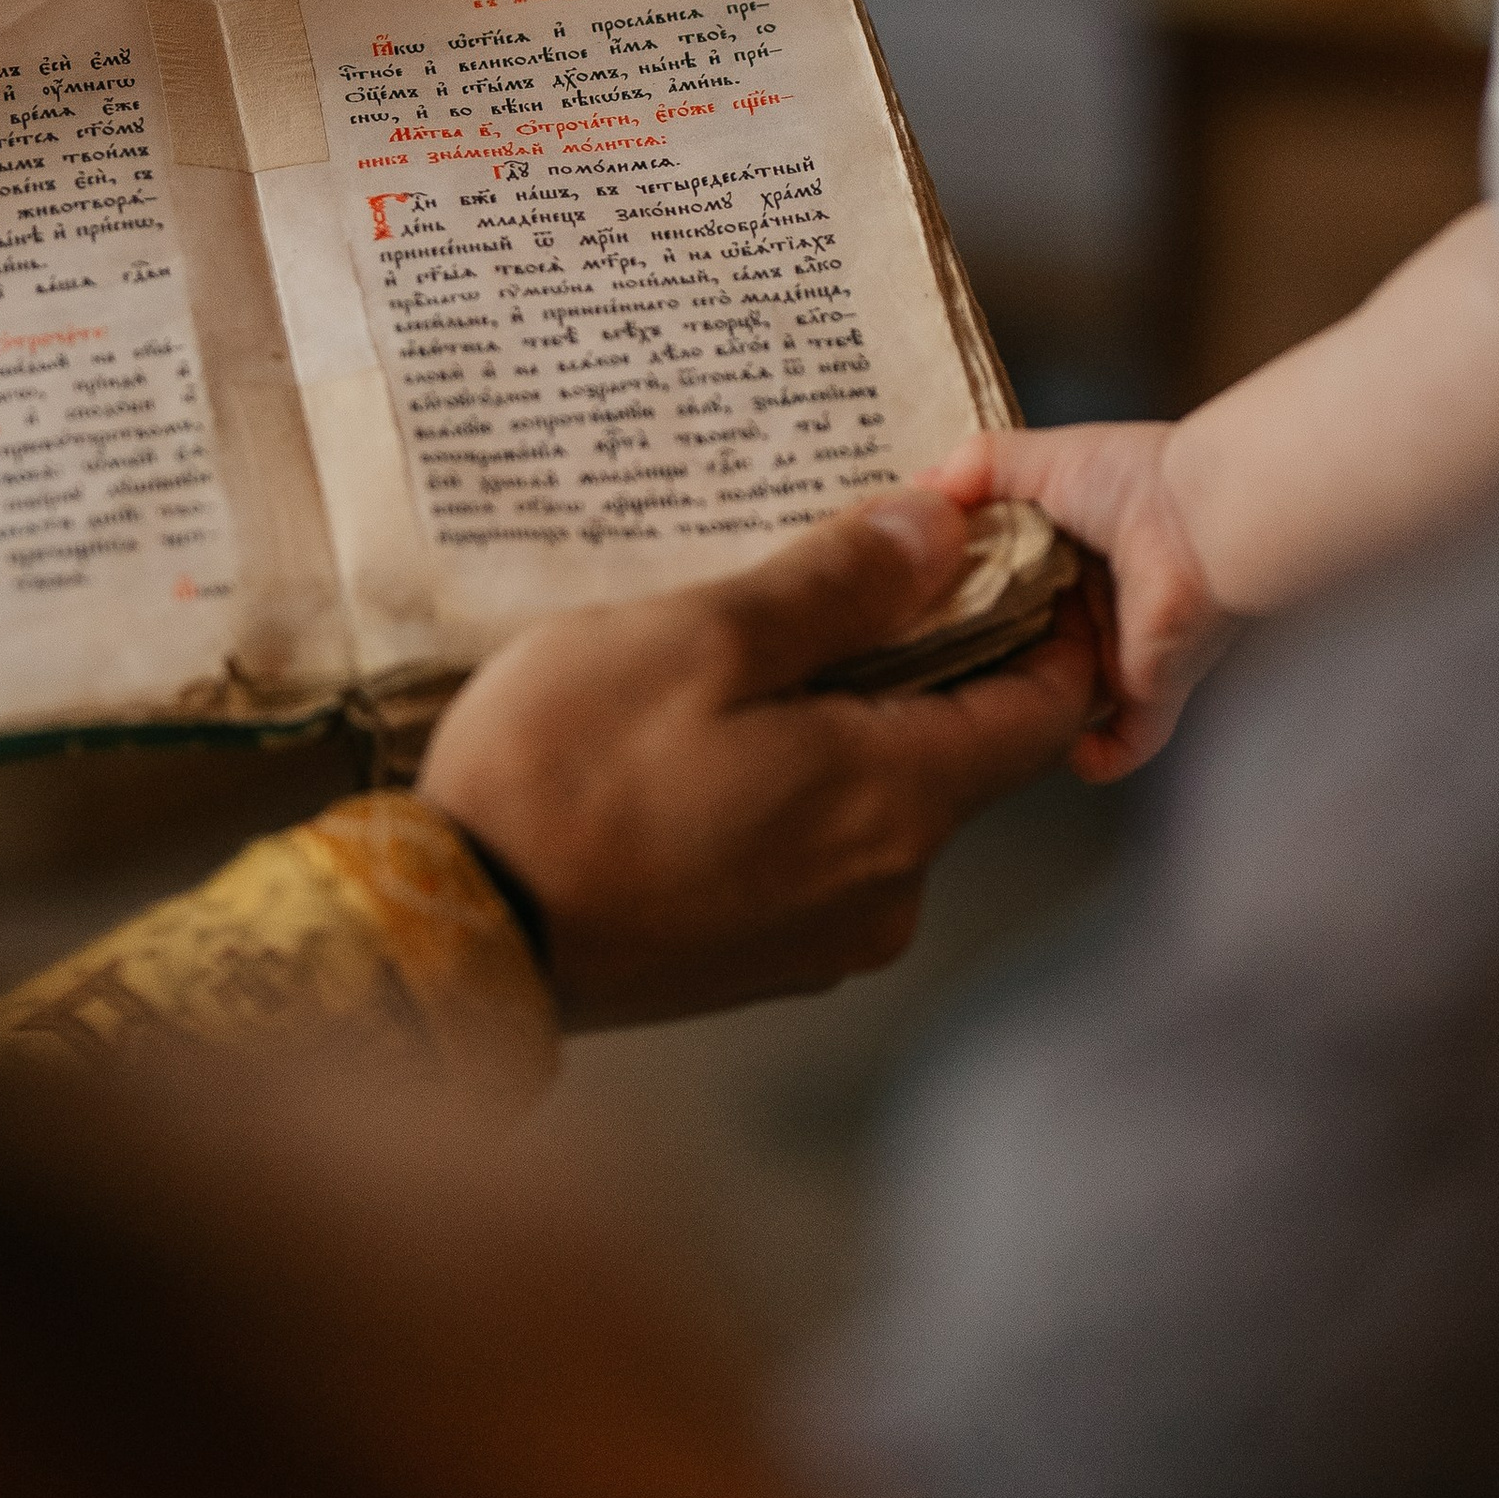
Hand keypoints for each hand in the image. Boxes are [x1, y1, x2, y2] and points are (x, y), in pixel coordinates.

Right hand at [418, 487, 1098, 1026]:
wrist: (451, 938)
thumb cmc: (567, 777)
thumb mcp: (699, 640)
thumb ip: (838, 586)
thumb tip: (941, 533)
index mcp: (898, 801)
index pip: (1046, 710)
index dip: (1045, 620)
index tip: (998, 550)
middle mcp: (890, 887)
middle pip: (965, 753)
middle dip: (932, 657)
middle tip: (857, 569)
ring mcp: (826, 938)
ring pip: (886, 802)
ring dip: (851, 723)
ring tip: (760, 649)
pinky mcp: (760, 963)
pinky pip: (820, 852)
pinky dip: (799, 785)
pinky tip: (715, 740)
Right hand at [930, 423, 1235, 782]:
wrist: (1200, 520)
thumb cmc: (1135, 479)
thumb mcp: (1036, 459)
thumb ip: (975, 469)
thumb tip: (915, 489)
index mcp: (1072, 552)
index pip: (1007, 585)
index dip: (964, 597)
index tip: (916, 608)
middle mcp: (1097, 606)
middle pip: (1028, 648)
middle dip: (984, 661)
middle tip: (924, 671)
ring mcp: (1122, 654)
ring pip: (1063, 699)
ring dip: (1024, 708)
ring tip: (962, 713)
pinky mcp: (1145, 692)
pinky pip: (1120, 745)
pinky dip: (1089, 756)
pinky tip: (1043, 747)